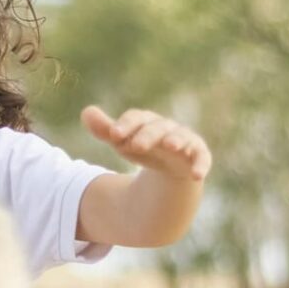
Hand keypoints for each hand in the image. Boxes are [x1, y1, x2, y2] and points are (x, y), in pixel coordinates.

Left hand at [81, 106, 211, 181]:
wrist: (169, 166)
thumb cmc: (143, 147)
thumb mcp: (122, 141)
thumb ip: (105, 130)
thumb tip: (86, 112)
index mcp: (146, 122)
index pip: (136, 118)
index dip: (126, 125)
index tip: (113, 134)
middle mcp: (167, 127)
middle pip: (157, 128)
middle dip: (147, 135)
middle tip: (135, 145)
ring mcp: (184, 140)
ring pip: (181, 138)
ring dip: (176, 140)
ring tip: (170, 145)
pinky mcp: (198, 155)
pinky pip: (202, 158)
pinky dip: (201, 165)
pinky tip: (197, 175)